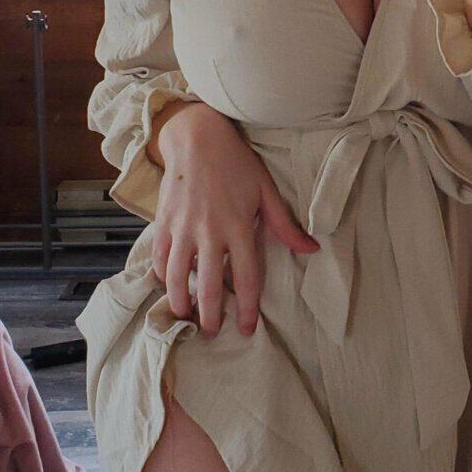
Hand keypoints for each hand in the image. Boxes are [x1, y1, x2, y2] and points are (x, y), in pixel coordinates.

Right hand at [152, 102, 316, 337]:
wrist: (197, 138)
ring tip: (186, 318)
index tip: (246, 328)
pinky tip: (169, 288)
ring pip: (177, 277)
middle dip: (210, 315)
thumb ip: (286, 225)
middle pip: (209, 285)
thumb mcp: (267, 191)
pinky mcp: (163, 222)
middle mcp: (210, 232)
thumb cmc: (237, 163)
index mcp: (239, 227)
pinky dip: (163, 277)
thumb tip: (312, 250)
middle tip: (212, 332)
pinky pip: (160, 257)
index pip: (246, 277)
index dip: (246, 307)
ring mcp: (183, 228)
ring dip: (181, 302)